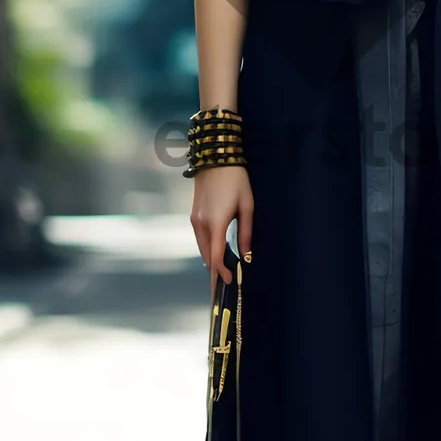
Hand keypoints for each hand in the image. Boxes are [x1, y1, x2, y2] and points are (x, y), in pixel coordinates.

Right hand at [189, 166, 252, 293]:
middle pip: (206, 256)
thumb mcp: (247, 205)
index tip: (228, 282)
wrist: (216, 158)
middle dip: (215, 270)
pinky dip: (207, 248)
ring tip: (222, 269)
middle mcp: (201, 225)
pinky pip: (199, 238)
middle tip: (224, 282)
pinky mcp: (193, 215)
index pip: (215, 257)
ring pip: (201, 248)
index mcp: (215, 224)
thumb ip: (246, 232)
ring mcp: (194, 220)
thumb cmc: (236, 180)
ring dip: (210, 259)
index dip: (221, 272)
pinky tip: (215, 250)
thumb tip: (247, 255)